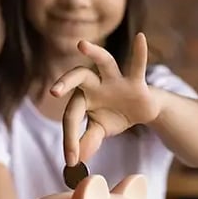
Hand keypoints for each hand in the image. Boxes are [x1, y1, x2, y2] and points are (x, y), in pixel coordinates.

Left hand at [50, 32, 161, 165]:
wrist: (143, 110)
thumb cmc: (114, 116)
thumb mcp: (100, 130)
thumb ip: (87, 141)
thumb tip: (75, 161)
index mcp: (83, 97)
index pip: (72, 116)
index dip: (70, 139)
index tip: (71, 160)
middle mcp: (96, 83)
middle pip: (78, 77)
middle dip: (65, 82)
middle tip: (54, 91)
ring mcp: (115, 79)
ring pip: (104, 62)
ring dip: (94, 53)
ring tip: (81, 44)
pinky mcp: (136, 80)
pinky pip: (137, 65)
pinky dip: (140, 52)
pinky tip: (140, 37)